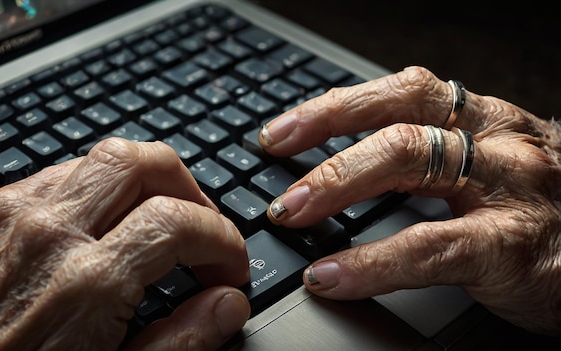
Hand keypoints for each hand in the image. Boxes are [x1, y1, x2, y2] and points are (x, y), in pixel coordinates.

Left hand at [0, 139, 249, 350]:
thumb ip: (184, 340)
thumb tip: (229, 302)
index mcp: (87, 283)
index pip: (178, 221)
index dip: (222, 240)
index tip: (230, 266)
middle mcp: (50, 234)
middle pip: (142, 162)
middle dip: (190, 190)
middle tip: (204, 229)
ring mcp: (19, 215)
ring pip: (106, 157)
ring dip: (151, 182)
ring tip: (167, 221)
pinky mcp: (1, 213)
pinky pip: (69, 172)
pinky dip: (108, 186)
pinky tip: (117, 218)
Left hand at [258, 66, 560, 334]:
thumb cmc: (535, 207)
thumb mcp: (483, 166)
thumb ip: (427, 158)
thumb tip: (340, 170)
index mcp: (480, 118)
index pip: (398, 92)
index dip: (333, 107)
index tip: (279, 132)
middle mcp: (493, 139)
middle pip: (396, 122)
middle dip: (324, 148)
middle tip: (275, 181)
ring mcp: (505, 187)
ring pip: (409, 162)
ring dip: (336, 186)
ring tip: (288, 214)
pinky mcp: (512, 245)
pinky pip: (429, 248)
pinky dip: (372, 263)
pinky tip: (333, 276)